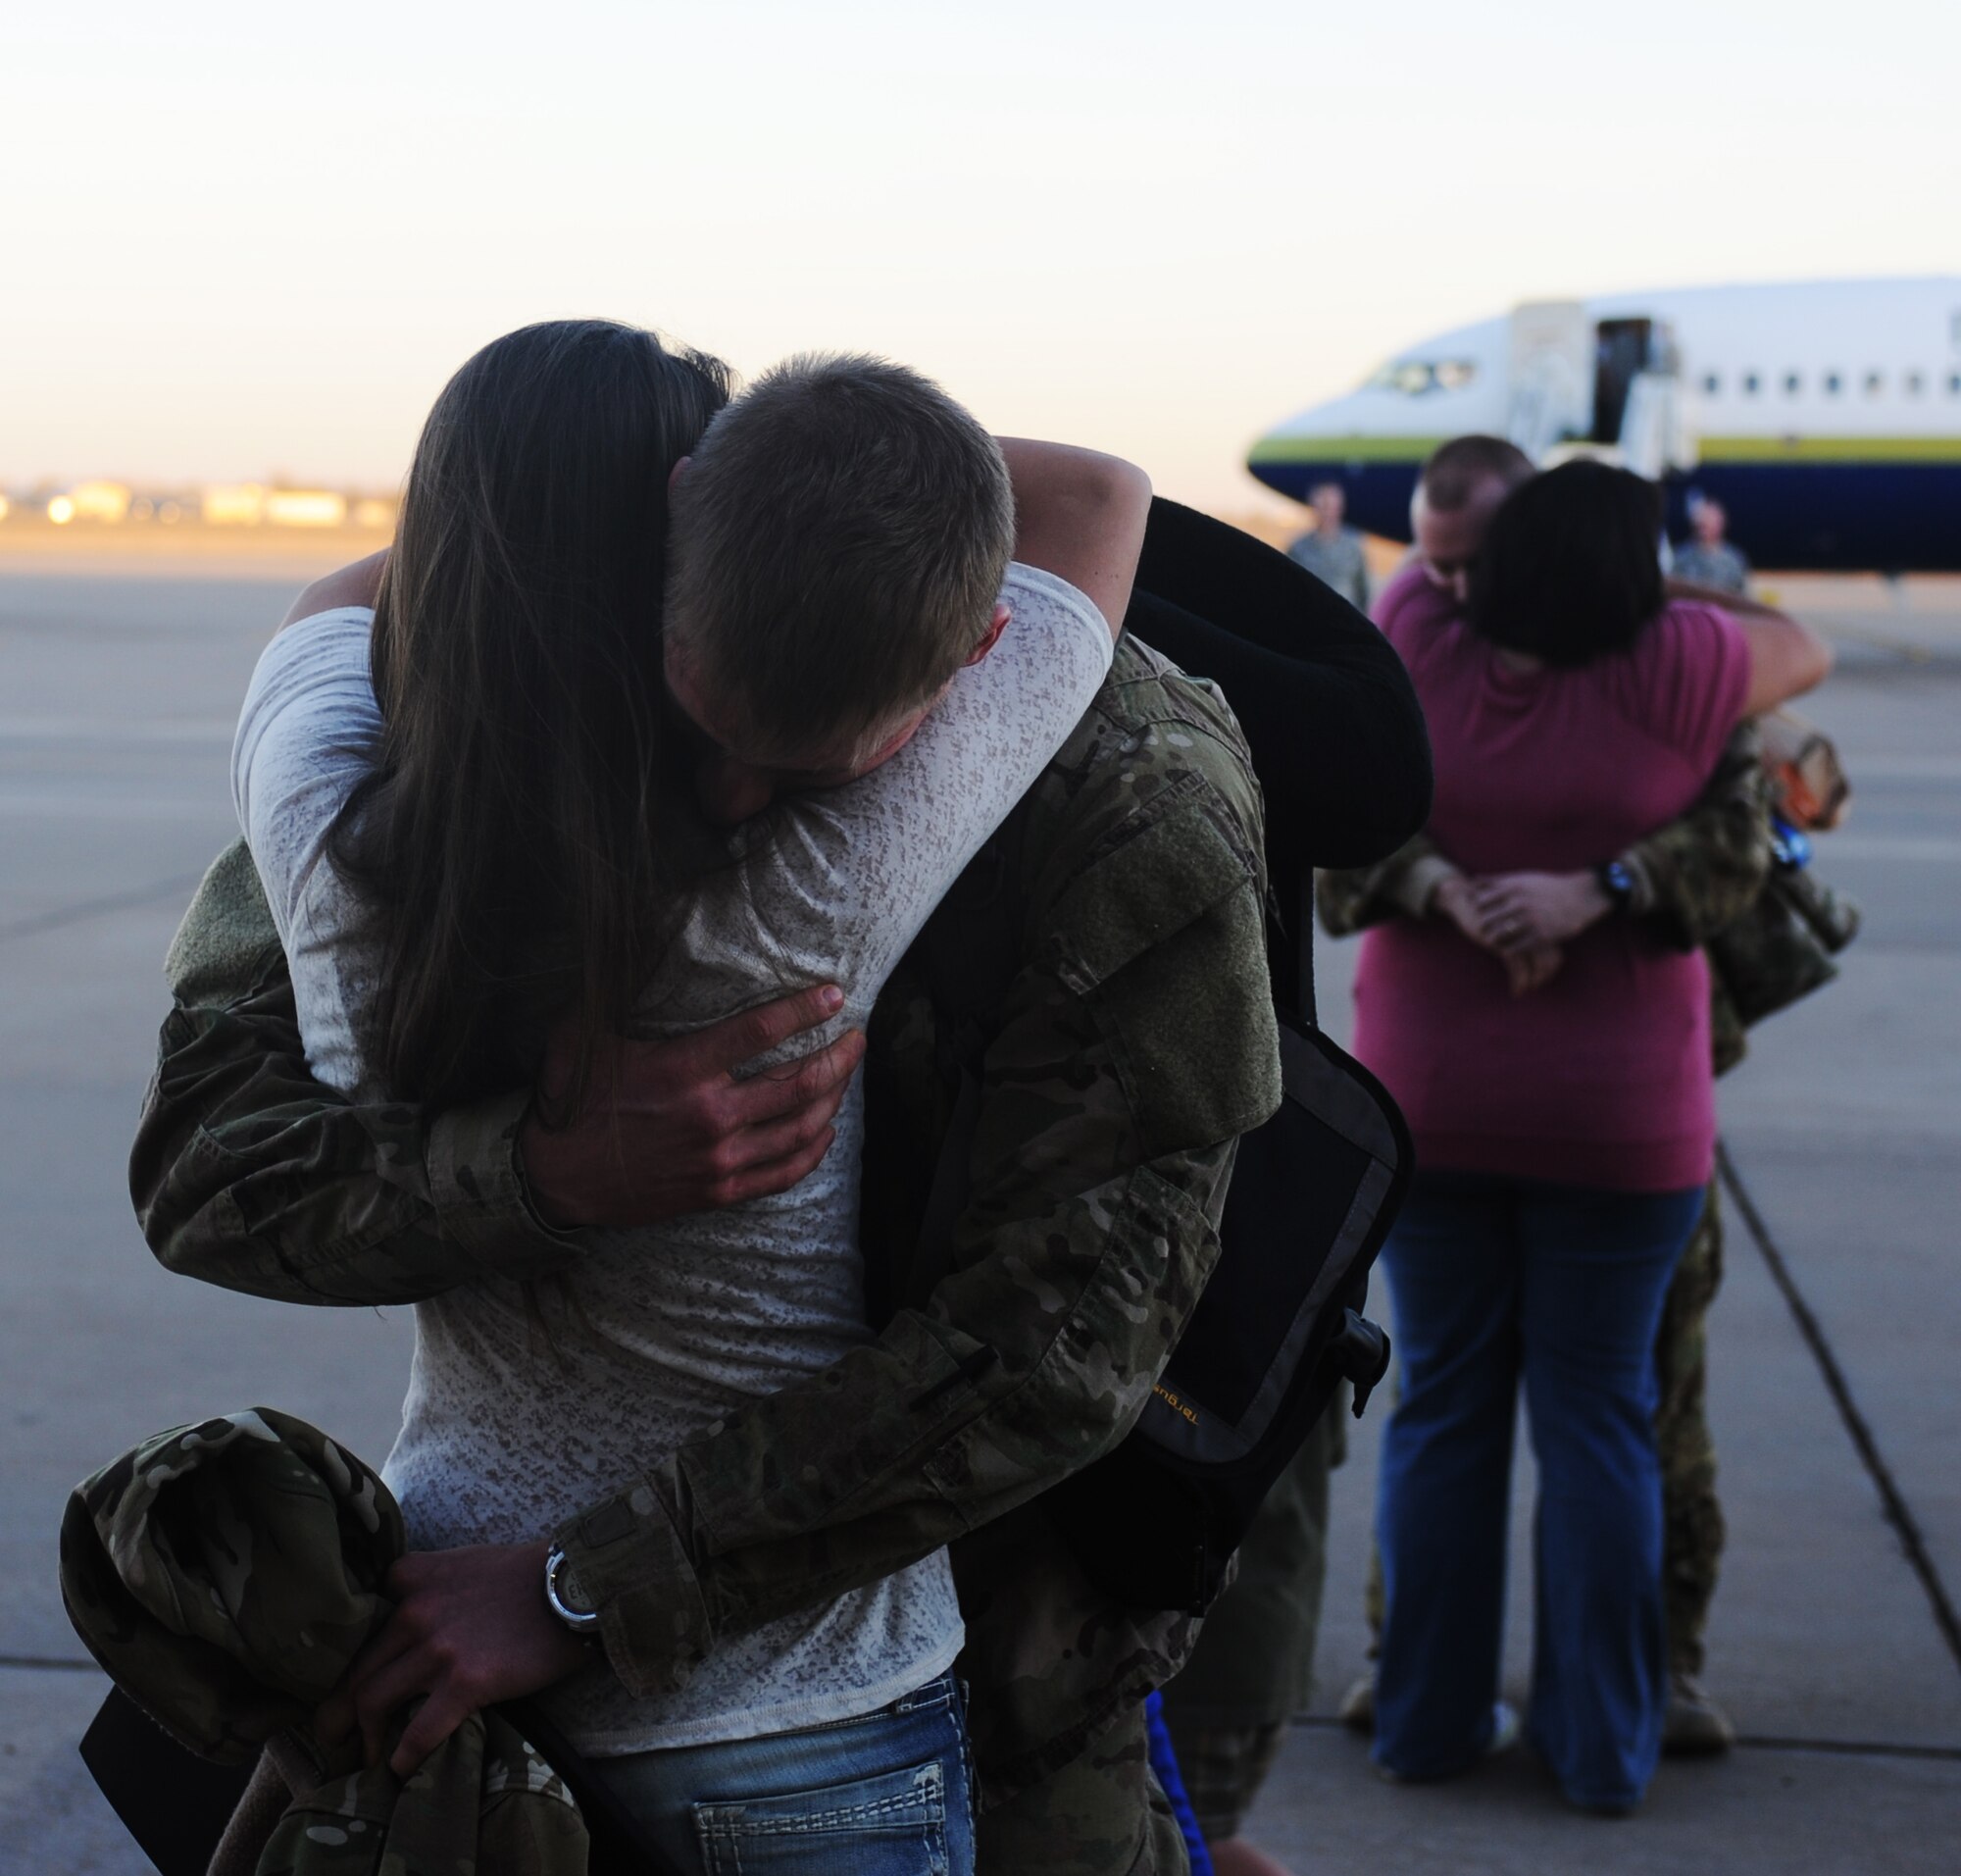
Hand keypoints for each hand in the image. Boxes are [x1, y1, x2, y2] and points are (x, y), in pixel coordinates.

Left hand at [317, 1542, 589, 1777]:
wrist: (576, 1584)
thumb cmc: (527, 1573)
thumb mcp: (465, 1562)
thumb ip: (429, 1585)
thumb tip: (411, 1621)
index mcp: (413, 1577)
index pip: (359, 1621)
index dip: (347, 1655)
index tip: (347, 1678)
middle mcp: (415, 1611)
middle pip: (357, 1669)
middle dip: (338, 1708)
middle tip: (333, 1732)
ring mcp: (437, 1649)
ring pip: (372, 1701)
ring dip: (365, 1736)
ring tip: (368, 1754)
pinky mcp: (466, 1683)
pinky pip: (418, 1732)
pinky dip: (401, 1756)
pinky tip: (398, 1768)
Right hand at [520, 985, 865, 1227]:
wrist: (555, 1178)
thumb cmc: (573, 1100)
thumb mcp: (585, 1036)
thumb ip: (619, 992)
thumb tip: (636, 938)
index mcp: (681, 1070)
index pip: (759, 1032)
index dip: (804, 1010)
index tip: (834, 994)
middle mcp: (709, 1114)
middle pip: (798, 1083)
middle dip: (840, 1057)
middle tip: (857, 1038)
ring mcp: (718, 1158)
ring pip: (801, 1127)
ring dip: (833, 1098)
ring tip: (846, 1076)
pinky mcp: (719, 1191)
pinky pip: (784, 1173)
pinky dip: (813, 1151)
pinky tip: (825, 1131)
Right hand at [1433, 874, 1563, 996]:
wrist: (1465, 896)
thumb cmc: (1485, 907)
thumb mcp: (1506, 915)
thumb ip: (1518, 926)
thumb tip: (1530, 944)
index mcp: (1535, 920)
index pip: (1554, 948)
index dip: (1552, 965)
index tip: (1545, 975)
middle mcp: (1532, 927)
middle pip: (1549, 956)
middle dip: (1546, 974)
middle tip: (1538, 985)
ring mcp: (1519, 934)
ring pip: (1537, 963)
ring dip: (1535, 980)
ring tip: (1529, 990)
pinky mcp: (1503, 942)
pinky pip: (1518, 967)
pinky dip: (1520, 982)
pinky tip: (1517, 991)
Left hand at [1464, 871, 1610, 950]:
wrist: (1580, 897)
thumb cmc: (1547, 887)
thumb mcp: (1522, 879)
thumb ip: (1497, 882)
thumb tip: (1472, 882)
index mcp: (1513, 887)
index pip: (1481, 901)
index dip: (1476, 909)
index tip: (1477, 912)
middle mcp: (1520, 903)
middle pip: (1487, 920)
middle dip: (1482, 926)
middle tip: (1482, 929)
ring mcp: (1530, 920)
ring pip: (1499, 935)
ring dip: (1493, 939)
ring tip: (1493, 940)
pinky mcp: (1541, 936)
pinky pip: (1515, 948)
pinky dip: (1507, 949)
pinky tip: (1506, 949)